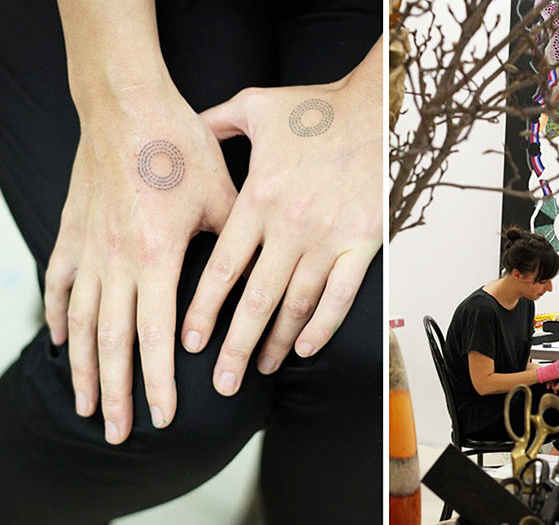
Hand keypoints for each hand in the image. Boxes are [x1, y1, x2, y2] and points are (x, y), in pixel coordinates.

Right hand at [44, 85, 236, 442]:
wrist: (127, 101)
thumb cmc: (179, 145)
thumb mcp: (224, 196)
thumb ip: (233, 247)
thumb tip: (251, 284)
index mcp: (157, 255)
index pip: (154, 336)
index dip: (159, 383)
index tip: (164, 419)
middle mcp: (116, 259)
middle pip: (111, 343)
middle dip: (117, 395)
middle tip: (119, 436)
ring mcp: (88, 246)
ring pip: (79, 322)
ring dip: (82, 369)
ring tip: (85, 407)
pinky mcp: (71, 231)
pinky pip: (58, 283)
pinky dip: (57, 317)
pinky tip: (58, 343)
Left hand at [181, 48, 381, 395]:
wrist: (375, 107)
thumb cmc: (315, 109)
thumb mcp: (253, 106)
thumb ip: (213, 125)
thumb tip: (183, 132)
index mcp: (257, 200)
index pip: (221, 269)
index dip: (203, 311)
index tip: (189, 344)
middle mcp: (288, 227)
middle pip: (255, 300)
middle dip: (234, 347)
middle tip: (220, 383)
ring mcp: (327, 239)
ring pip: (295, 305)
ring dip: (274, 343)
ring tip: (257, 370)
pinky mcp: (361, 244)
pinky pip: (339, 296)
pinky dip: (322, 326)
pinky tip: (306, 350)